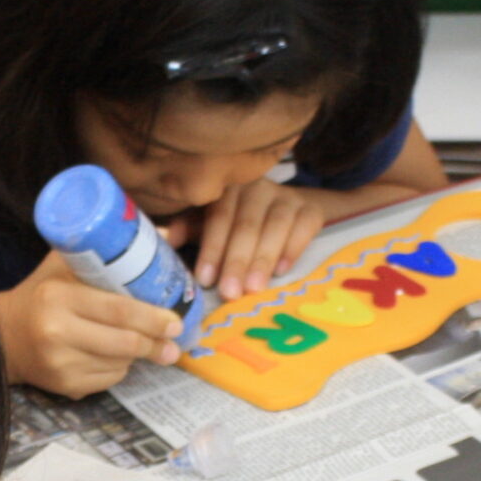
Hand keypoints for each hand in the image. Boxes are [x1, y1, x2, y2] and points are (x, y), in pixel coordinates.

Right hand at [0, 252, 182, 397]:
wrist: (3, 335)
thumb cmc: (41, 293)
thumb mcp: (66, 263)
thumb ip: (109, 251)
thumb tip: (166, 237)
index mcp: (58, 296)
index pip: (117, 310)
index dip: (152, 318)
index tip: (176, 321)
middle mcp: (56, 332)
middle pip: (124, 342)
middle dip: (155, 342)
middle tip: (175, 341)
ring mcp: (60, 364)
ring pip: (121, 363)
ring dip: (138, 354)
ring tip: (141, 343)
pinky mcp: (64, 387)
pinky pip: (109, 379)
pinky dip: (119, 367)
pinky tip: (112, 355)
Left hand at [190, 179, 341, 299]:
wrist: (284, 208)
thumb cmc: (236, 219)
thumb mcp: (209, 220)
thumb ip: (190, 228)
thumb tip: (169, 240)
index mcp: (228, 189)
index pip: (218, 217)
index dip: (212, 248)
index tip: (205, 279)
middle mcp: (258, 187)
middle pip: (246, 225)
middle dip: (237, 261)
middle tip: (230, 292)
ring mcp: (287, 197)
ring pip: (275, 226)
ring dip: (263, 259)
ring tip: (253, 288)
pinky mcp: (310, 210)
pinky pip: (305, 227)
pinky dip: (293, 248)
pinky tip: (282, 271)